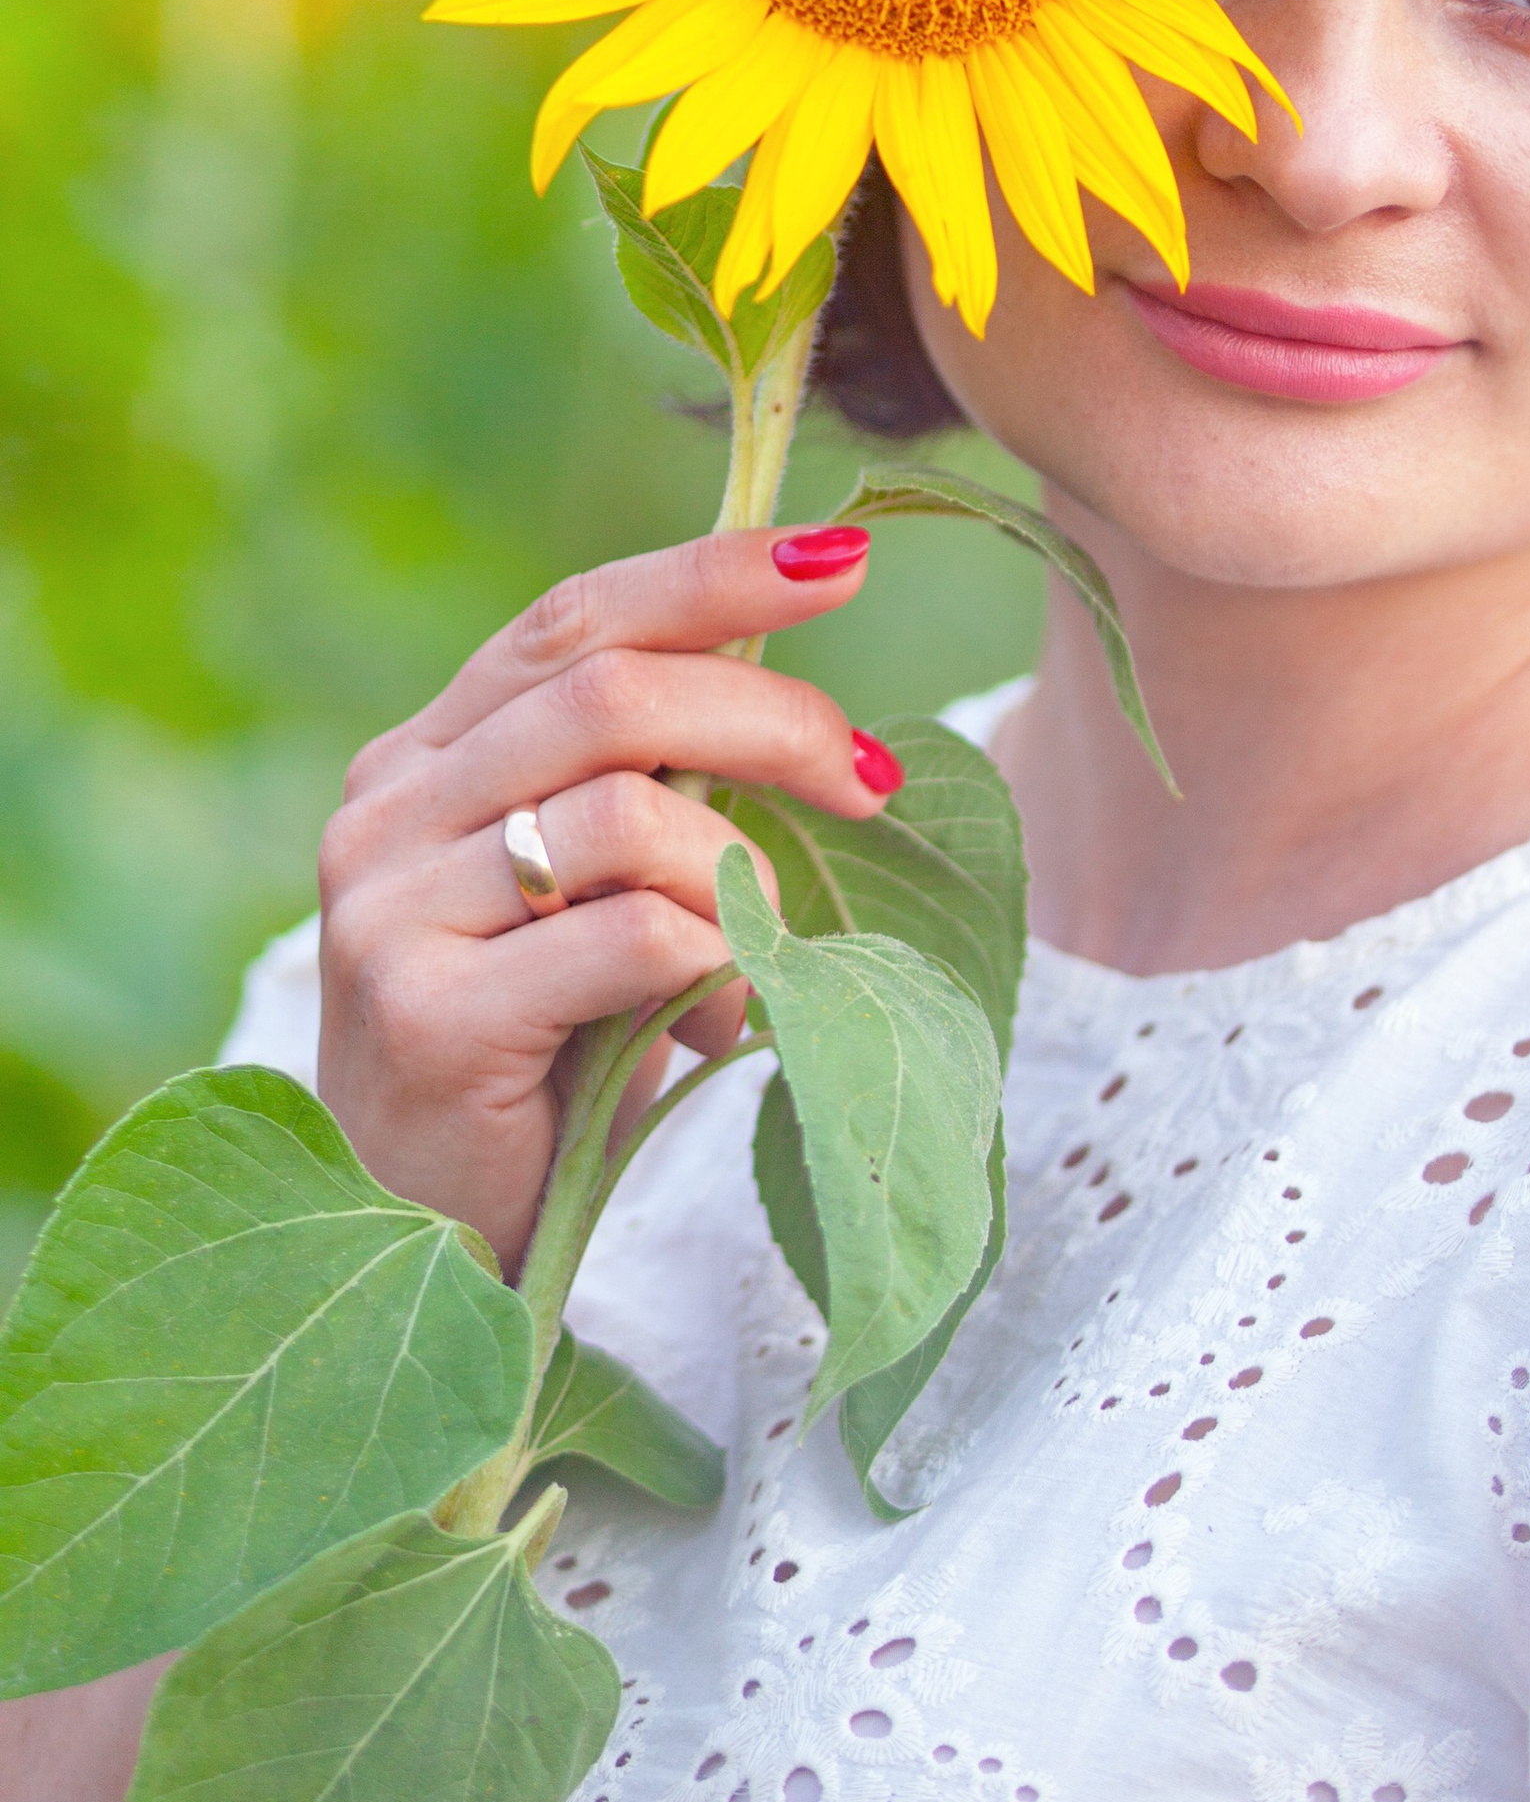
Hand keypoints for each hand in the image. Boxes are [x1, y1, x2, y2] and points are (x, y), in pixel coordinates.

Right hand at [316, 526, 890, 1264]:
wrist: (424, 1241)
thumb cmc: (537, 1058)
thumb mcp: (589, 899)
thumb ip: (651, 797)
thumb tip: (813, 723)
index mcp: (423, 759)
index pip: (574, 618)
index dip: (711, 574)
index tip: (841, 560)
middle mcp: (387, 815)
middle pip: (610, 691)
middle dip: (771, 715)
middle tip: (870, 775)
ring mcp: (388, 914)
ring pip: (621, 810)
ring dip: (738, 869)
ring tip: (766, 944)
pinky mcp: (425, 1018)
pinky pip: (623, 937)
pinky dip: (710, 960)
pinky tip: (722, 1020)